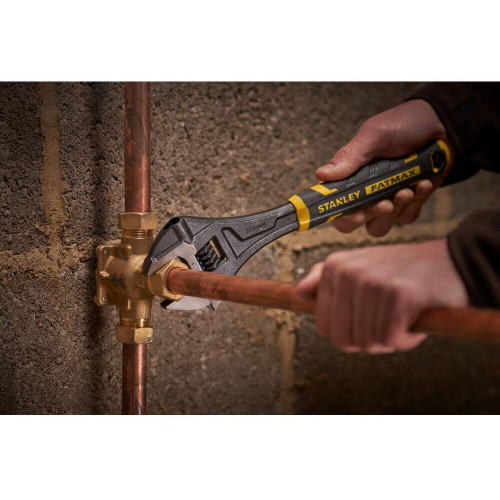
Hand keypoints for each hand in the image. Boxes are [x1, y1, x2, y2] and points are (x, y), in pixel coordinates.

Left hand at [297, 240, 467, 353]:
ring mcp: (371, 283)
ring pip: (367, 342)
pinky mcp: (397, 296)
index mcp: (334, 268)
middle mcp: (348, 273)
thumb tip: (298, 292)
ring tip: (402, 312)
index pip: (324, 326)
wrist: (452, 263)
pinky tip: (414, 316)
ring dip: (390, 337)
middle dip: (368, 337)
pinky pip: (390, 341)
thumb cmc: (402, 272)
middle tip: (388, 316)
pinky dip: (407, 338)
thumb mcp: (359, 267)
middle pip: (343, 339)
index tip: (369, 314)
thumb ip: (325, 279)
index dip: (349, 330)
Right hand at [316, 99, 452, 236]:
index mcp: (350, 177)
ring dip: (394, 210)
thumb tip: (321, 174)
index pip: (335, 205)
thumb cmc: (404, 125)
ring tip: (407, 189)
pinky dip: (417, 202)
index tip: (357, 214)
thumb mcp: (375, 135)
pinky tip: (423, 182)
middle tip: (385, 203)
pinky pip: (407, 217)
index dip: (341, 215)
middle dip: (371, 215)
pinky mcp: (409, 204)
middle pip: (354, 223)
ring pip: (380, 226)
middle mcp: (365, 192)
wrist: (442, 125)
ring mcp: (387, 199)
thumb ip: (350, 156)